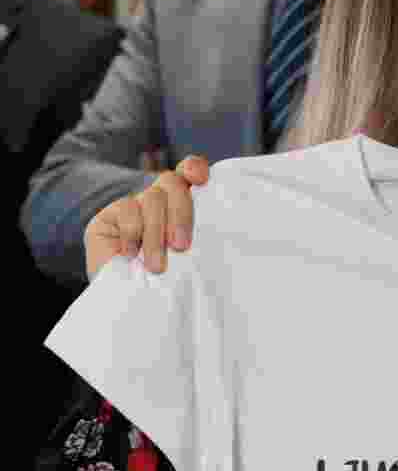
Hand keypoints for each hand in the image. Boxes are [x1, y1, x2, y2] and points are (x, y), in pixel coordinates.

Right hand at [84, 155, 209, 280]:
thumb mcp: (190, 257)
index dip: (194, 168)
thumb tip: (216, 232)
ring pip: (152, 199)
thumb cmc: (169, 281)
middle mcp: (159, 199)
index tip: (200, 179)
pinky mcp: (108, 217)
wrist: (128, 302)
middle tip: (181, 246)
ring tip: (158, 266)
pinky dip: (133, 233)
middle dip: (181, 213)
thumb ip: (199, 237)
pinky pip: (127, 210)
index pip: (189, 171)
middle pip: (173, 182)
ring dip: (157, 233)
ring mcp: (133, 205)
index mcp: (184, 203)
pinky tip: (133, 255)